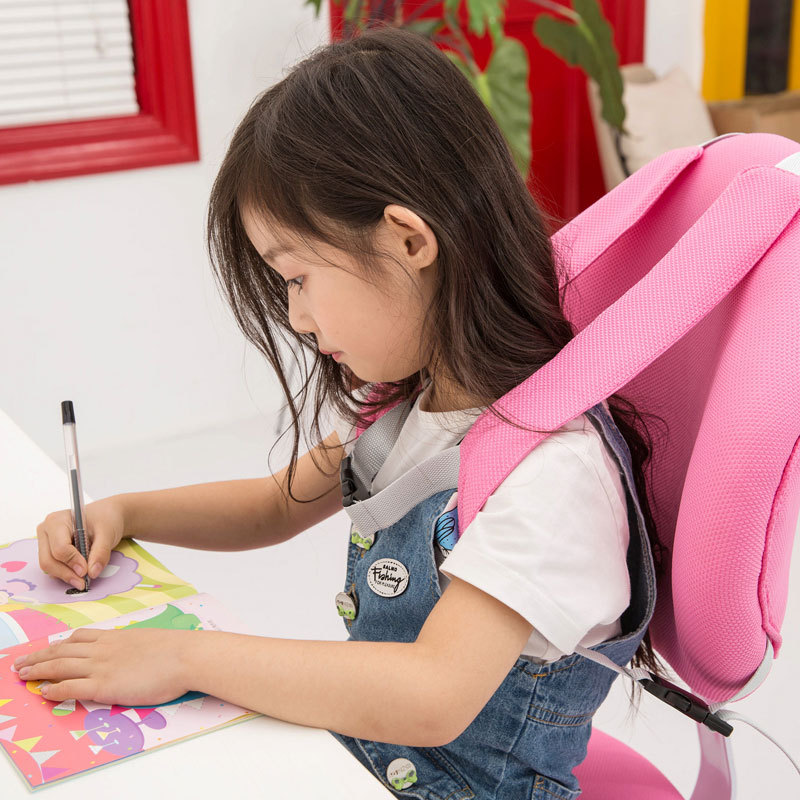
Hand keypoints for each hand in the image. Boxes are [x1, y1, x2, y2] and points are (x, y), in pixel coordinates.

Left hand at [12, 627, 192, 706]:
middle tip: (21, 663)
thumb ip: (133, 647)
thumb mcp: (149, 641)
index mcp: (116, 637)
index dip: (60, 644)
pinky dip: (55, 689)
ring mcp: (102, 666)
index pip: (80, 638)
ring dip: (38, 670)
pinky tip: (44, 692)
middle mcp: (103, 649)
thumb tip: (132, 654)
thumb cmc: (176, 650)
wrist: (185, 656)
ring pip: (60, 666)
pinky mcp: (104, 685)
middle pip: (62, 651)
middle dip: (39, 657)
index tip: (49, 648)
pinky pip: (71, 687)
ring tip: (22, 675)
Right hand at [35, 496, 127, 590]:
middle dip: (66, 573)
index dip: (72, 562)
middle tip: (83, 582)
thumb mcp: (108, 533)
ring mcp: (45, 541)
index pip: (60, 547)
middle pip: (48, 560)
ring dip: (65, 575)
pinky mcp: (49, 551)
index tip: (86, 571)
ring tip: (83, 578)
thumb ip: (101, 552)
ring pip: (48, 566)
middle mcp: (46, 530)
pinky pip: (52, 567)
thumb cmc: (104, 519)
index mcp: (57, 520)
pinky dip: (65, 573)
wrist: (105, 516)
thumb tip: (92, 573)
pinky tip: (79, 572)